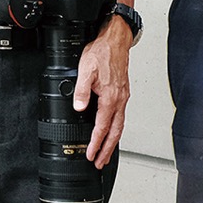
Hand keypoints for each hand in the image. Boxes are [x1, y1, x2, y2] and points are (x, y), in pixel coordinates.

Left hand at [73, 15, 131, 168]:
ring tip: (105, 152)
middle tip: (100, 162)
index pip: (102, 127)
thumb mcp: (85, 70)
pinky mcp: (123, 93)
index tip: (91, 154)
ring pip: (120, 125)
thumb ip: (81, 91)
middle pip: (115, 132)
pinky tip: (111, 130)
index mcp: (110, 97)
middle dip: (107, 150)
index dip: (96, 143)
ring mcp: (123, 97)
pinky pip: (121, 116)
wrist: (116, 40)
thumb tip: (78, 108)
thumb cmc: (102, 52)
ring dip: (112, 141)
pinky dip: (116, 128)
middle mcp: (119, 100)